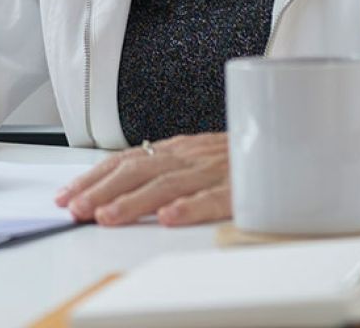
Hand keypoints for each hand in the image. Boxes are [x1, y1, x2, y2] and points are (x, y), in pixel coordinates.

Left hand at [55, 132, 229, 226]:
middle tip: (75, 209)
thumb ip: (165, 169)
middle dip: (101, 190)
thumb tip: (120, 187)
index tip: (67, 195)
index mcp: (176, 150)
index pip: (124, 161)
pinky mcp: (242, 185)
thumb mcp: (197, 159)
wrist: (292, 140)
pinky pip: (213, 196)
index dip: (93, 177)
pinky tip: (168, 218)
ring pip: (166, 183)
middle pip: (136, 170)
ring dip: (132, 201)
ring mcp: (214, 169)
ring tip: (106, 217)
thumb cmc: (241, 157)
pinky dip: (189, 206)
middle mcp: (189, 156)